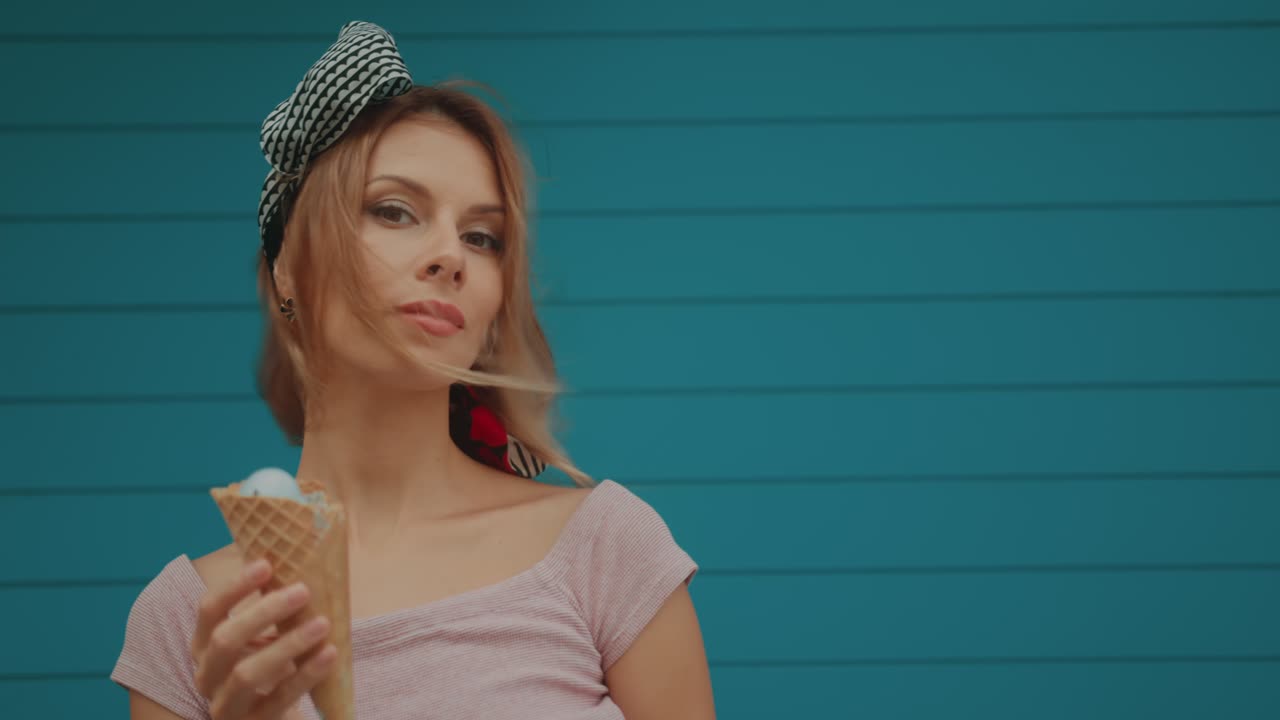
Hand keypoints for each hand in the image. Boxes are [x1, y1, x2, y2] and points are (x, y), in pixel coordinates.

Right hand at [191, 558, 336, 719]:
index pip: (208, 610)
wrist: (267, 719)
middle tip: (303, 591)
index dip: (235, 586)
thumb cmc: (267, 670)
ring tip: (323, 623)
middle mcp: (206, 675)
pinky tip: (329, 654)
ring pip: (247, 674)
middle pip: (225, 639)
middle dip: (264, 612)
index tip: (267, 564)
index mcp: (203, 646)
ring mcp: (225, 705)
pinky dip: (305, 676)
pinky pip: (278, 700)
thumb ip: (269, 610)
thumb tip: (298, 558)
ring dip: (287, 645)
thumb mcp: (260, 639)